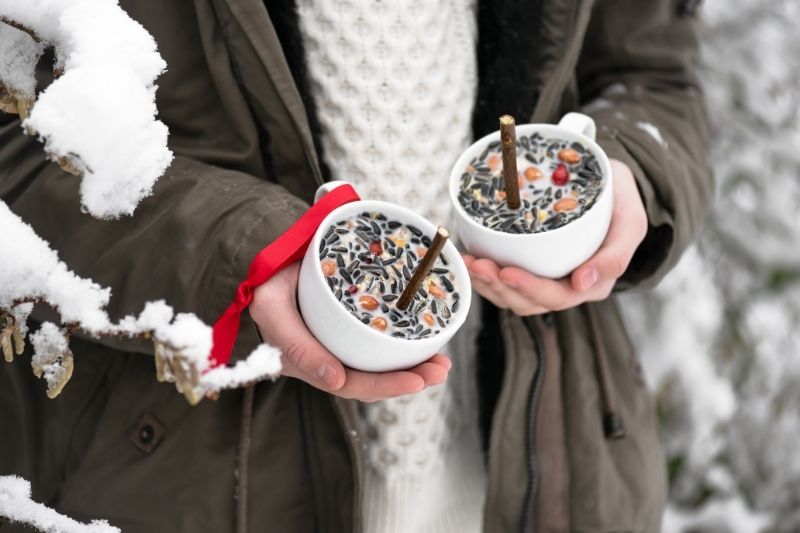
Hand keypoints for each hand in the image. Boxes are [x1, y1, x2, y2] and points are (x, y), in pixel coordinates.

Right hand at [249, 263, 450, 401]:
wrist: (270, 255)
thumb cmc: (267, 282)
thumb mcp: (272, 309)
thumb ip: (296, 346)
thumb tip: (336, 381)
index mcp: (309, 363)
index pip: (352, 385)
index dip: (386, 386)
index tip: (417, 381)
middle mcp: (328, 357)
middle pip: (374, 378)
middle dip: (410, 378)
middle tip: (441, 370)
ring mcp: (341, 341)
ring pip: (381, 362)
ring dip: (414, 365)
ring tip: (443, 363)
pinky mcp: (353, 323)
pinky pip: (382, 339)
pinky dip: (406, 343)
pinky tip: (428, 341)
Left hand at [464, 159, 646, 314]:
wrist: (609, 183)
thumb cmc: (621, 200)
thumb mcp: (632, 220)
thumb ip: (617, 253)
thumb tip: (583, 284)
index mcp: (594, 284)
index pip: (557, 297)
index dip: (529, 288)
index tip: (506, 271)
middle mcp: (568, 289)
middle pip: (528, 301)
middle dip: (499, 285)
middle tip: (478, 264)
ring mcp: (547, 280)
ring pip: (511, 296)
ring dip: (487, 283)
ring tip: (469, 261)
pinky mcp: (530, 268)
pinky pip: (503, 282)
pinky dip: (484, 275)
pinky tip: (470, 257)